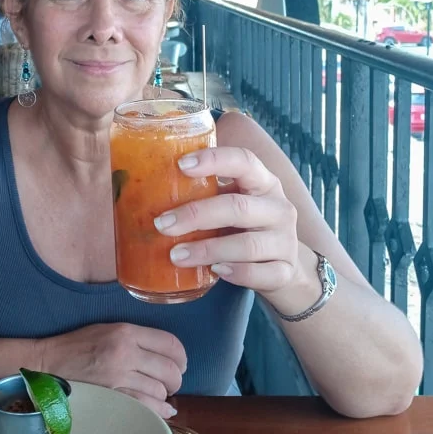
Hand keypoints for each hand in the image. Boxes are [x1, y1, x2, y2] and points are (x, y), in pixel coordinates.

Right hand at [37, 322, 187, 418]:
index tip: (181, 363)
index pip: (169, 343)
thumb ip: (136, 338)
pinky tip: (163, 411)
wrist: (48, 363)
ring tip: (161, 394)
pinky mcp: (111, 398)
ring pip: (160, 390)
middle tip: (173, 381)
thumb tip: (167, 356)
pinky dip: (159, 411)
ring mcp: (118, 378)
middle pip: (170, 369)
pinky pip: (146, 407)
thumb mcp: (108, 329)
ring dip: (165, 395)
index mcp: (125, 332)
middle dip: (177, 378)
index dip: (182, 356)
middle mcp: (125, 353)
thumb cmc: (78, 345)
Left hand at [153, 146, 309, 298]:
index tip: (181, 164)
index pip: (244, 161)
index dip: (214, 160)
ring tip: (176, 255)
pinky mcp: (285, 271)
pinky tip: (215, 271)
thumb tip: (147, 188)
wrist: (284, 265)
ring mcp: (285, 241)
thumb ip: (204, 194)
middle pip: (238, 207)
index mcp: (263, 182)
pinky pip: (261, 273)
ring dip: (208, 250)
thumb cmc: (246, 227)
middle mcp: (278, 208)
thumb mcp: (232, 203)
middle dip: (196, 215)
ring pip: (248, 245)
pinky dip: (237, 273)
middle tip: (162, 224)